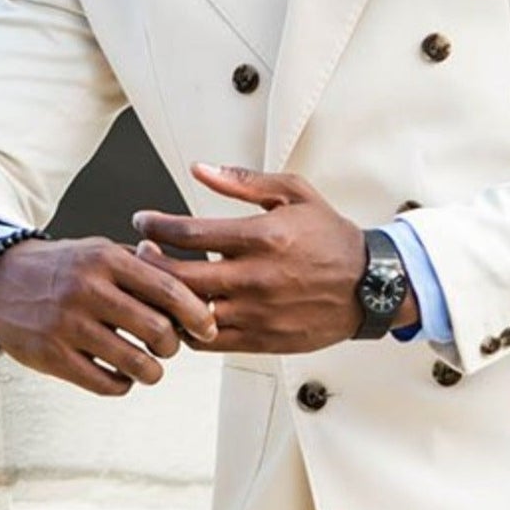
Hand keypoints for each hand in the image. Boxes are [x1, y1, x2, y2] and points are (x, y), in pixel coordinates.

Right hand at [0, 236, 217, 397]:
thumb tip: (193, 286)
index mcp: (106, 259)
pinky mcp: (52, 356)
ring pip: (135, 363)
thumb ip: (143, 266)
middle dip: (173, 346)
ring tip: (150, 366)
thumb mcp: (100, 251)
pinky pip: (105, 383)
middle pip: (157, 330)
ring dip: (152, 371)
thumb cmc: (62, 268)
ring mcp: (68, 325)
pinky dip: (123, 384)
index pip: (168, 289)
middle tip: (170, 347)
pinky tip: (121, 375)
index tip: (207, 327)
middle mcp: (88, 290)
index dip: (196, 313)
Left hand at [131, 163, 401, 354]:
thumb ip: (243, 182)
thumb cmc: (330, 236)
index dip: (156, 226)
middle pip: (180, 276)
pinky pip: (210, 341)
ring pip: (190, 313)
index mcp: (261, 236)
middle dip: (149, 264)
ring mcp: (258, 312)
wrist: (370, 285)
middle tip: (139, 253)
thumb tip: (199, 168)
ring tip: (154, 285)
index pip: (190, 233)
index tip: (142, 222)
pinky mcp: (262, 339)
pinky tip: (183, 311)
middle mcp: (256, 276)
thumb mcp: (293, 193)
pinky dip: (187, 328)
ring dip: (165, 299)